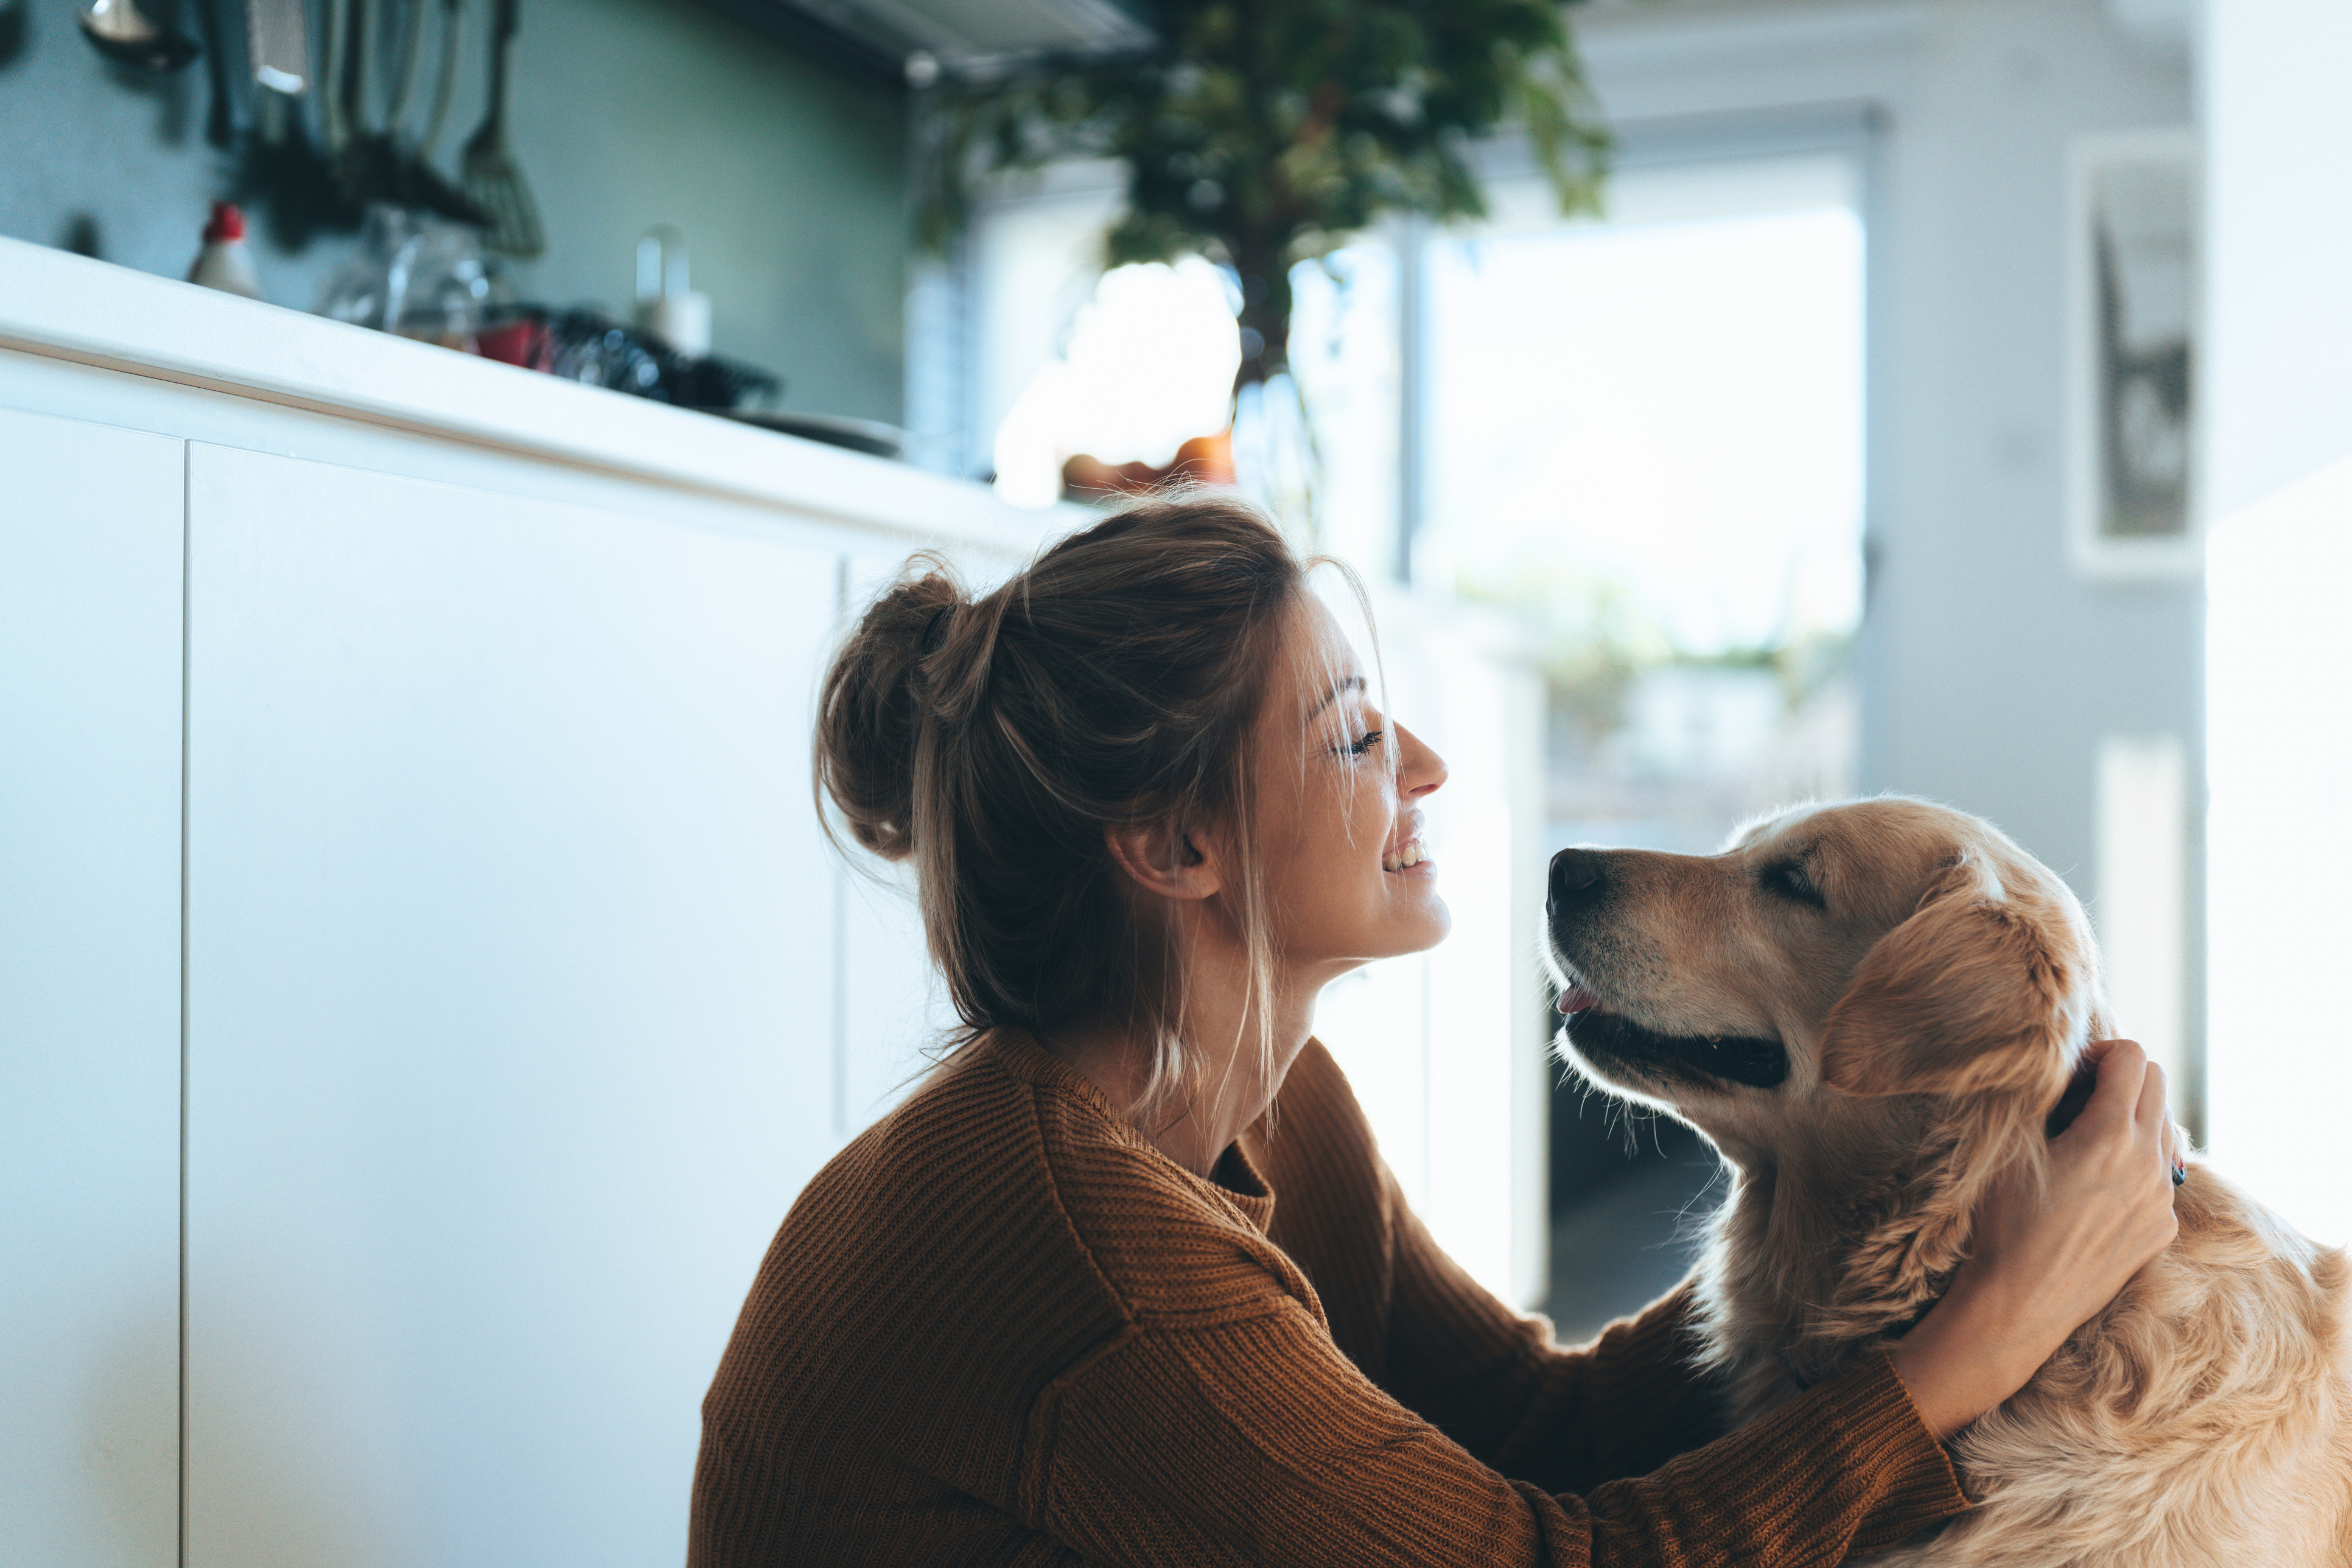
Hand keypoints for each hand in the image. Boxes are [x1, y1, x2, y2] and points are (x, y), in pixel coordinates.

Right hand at [1887, 1038, 2179, 1439]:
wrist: (2020, 1304)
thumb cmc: (2003, 1224)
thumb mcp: (2009, 1150)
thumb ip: (2041, 1100)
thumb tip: (2059, 1070)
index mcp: (2112, 1134)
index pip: (2132, 1056)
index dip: (2097, 1051)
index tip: (2069, 1073)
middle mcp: (2149, 1163)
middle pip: (2157, 1084)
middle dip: (2120, 1078)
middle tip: (2077, 1098)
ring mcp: (2161, 1200)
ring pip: (2164, 1129)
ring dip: (2131, 1118)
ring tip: (2086, 1141)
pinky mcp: (2161, 1230)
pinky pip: (2159, 1175)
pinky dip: (2135, 1163)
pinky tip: (2095, 1187)